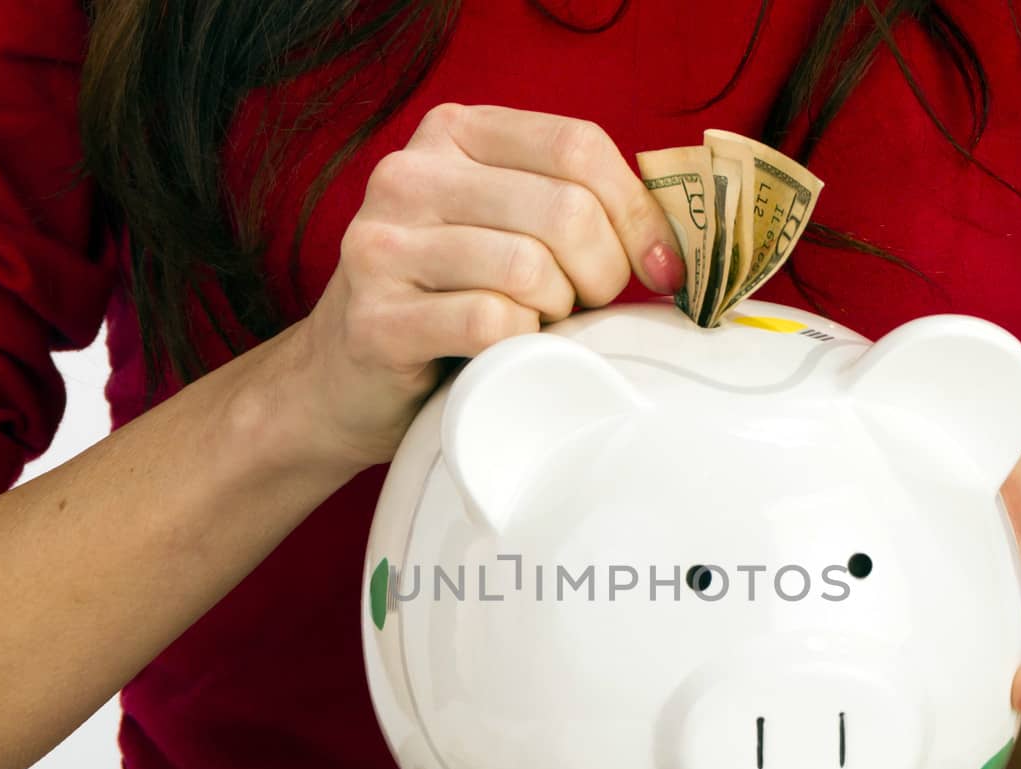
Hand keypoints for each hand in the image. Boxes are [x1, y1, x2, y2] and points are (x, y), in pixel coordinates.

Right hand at [288, 103, 683, 467]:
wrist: (344, 381)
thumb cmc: (450, 304)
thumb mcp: (506, 231)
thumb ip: (574, 210)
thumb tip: (676, 243)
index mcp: (454, 134)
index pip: (577, 146)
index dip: (637, 212)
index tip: (659, 268)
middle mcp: (410, 175)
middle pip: (564, 208)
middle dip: (602, 273)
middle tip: (584, 309)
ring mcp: (384, 245)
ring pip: (530, 267)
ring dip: (555, 312)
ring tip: (535, 327)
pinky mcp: (377, 320)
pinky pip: (490, 323)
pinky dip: (518, 346)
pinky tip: (503, 353)